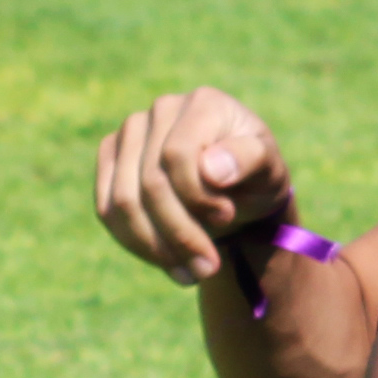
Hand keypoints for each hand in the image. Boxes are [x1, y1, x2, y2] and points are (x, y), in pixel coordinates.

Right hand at [90, 86, 295, 286]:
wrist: (237, 189)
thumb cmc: (257, 177)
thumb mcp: (270, 171)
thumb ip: (249, 161)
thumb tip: (211, 168)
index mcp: (204, 103)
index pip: (177, 154)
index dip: (197, 196)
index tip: (227, 218)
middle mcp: (162, 110)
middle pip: (149, 183)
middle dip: (179, 234)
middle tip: (209, 268)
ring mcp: (130, 133)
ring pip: (123, 201)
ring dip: (156, 248)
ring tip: (192, 274)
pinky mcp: (112, 159)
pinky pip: (107, 210)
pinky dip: (137, 244)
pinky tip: (170, 264)